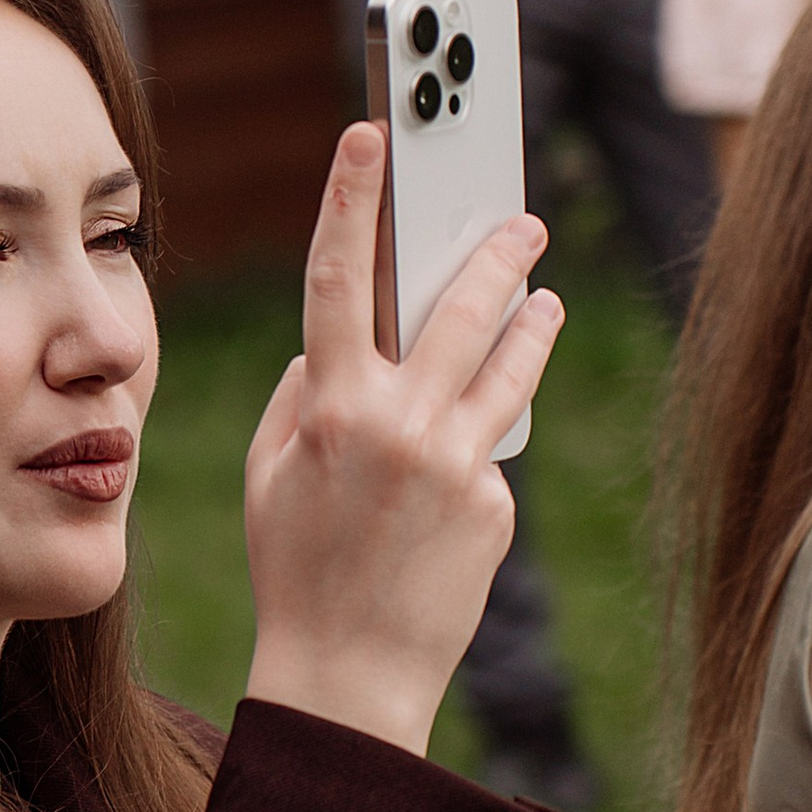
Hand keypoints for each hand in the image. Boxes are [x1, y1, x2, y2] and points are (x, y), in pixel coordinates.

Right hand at [243, 127, 563, 753]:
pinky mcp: (495, 503)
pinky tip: (453, 489)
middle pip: (457, 307)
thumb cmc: (295, 567)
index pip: (341, 278)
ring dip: (528, 322)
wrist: (348, 674)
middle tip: (522, 219)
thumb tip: (337, 343)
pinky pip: (490, 450)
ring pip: (507, 366)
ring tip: (544, 298)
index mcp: (330, 407)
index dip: (353, 199)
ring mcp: (456, 463)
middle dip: (494, 251)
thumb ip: (301, 394)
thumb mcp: (268, 473)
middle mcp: (400, 424)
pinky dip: (476, 451)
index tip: (371, 136)